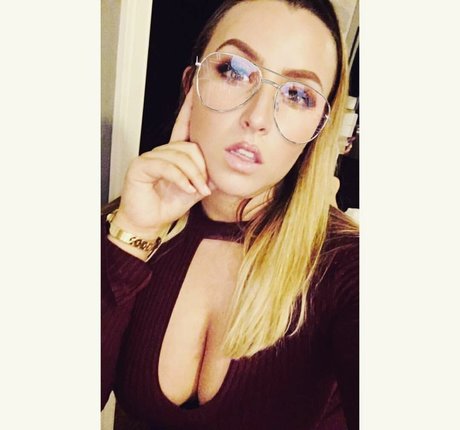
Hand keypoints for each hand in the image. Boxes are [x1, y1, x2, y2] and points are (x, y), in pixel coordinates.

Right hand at [113, 90, 211, 237]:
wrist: (149, 223)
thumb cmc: (166, 206)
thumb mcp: (192, 191)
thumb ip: (204, 178)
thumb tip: (218, 171)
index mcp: (173, 155)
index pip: (183, 129)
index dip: (189, 111)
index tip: (196, 93)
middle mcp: (161, 152)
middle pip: (190, 147)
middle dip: (202, 168)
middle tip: (205, 187)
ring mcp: (150, 157)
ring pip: (180, 157)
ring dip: (193, 176)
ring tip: (197, 190)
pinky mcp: (141, 166)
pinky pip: (167, 166)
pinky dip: (180, 178)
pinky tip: (186, 189)